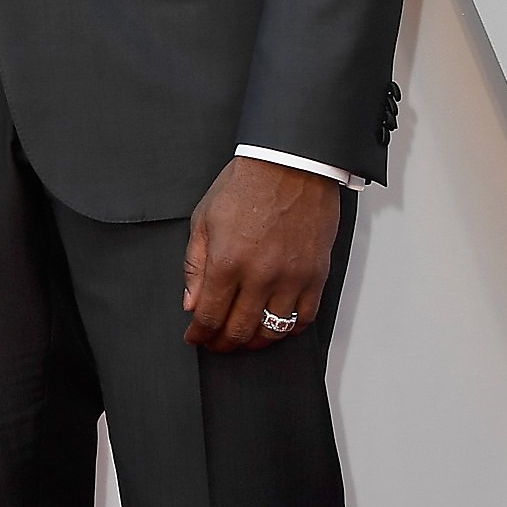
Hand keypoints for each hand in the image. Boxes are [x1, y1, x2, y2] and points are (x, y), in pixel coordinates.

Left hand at [183, 158, 340, 352]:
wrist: (290, 164)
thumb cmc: (247, 185)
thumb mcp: (204, 220)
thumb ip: (195, 266)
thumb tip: (191, 303)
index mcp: (227, 261)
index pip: (209, 316)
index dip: (200, 334)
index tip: (196, 337)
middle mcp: (260, 275)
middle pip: (239, 330)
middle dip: (223, 343)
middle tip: (216, 343)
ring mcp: (291, 277)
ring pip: (272, 330)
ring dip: (254, 341)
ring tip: (244, 338)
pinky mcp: (315, 274)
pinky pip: (304, 317)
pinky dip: (289, 329)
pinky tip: (276, 325)